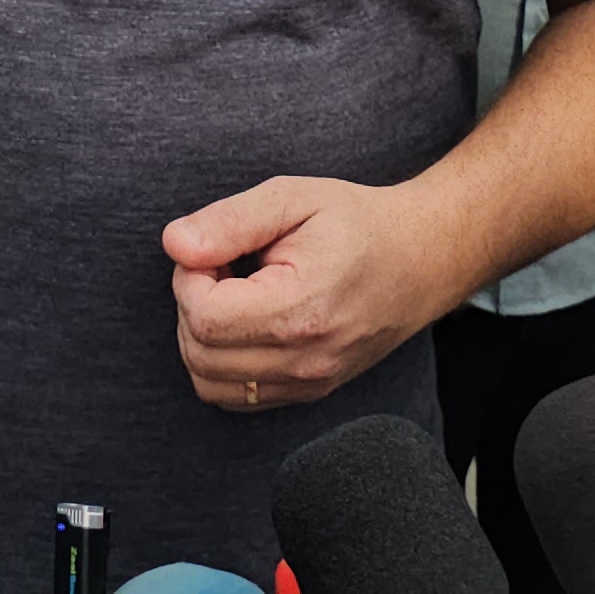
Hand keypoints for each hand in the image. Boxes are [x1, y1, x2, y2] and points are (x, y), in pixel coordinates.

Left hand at [164, 177, 459, 410]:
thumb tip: (174, 245)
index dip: (189, 278)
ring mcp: (310, 383)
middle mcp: (307, 359)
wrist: (420, 258)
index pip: (204, 317)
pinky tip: (246, 319)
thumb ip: (230, 220)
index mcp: (303, 310)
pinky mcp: (309, 391)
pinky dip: (222, 361)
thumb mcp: (294, 198)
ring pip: (209, 383)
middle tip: (223, 266)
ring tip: (234, 292)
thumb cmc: (357, 222)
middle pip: (199, 354)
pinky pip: (236, 395)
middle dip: (192, 304)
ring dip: (202, 337)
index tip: (214, 250)